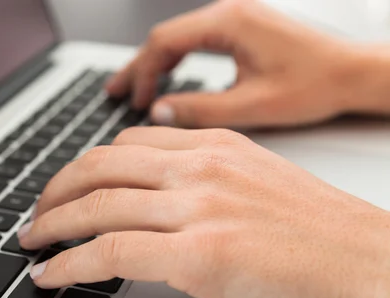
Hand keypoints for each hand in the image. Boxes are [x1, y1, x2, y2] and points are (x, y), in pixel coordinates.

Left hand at [18, 127, 389, 297]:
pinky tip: (53, 274)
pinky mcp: (202, 255)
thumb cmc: (327, 241)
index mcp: (218, 148)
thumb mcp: (259, 188)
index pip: (126, 145)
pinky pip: (112, 253)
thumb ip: (207, 184)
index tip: (65, 188)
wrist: (378, 274)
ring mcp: (201, 208)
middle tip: (36, 215)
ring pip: (98, 206)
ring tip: (32, 244)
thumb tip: (161, 199)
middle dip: (55, 191)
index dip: (83, 168)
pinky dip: (71, 264)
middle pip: (100, 167)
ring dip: (52, 226)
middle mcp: (204, 168)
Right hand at [106, 0, 358, 127]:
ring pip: (180, 38)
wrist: (353, 73)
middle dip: (140, 66)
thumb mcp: (252, 105)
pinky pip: (197, 41)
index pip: (165, 41)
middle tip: (115, 91)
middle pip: (167, 37)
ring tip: (133, 88)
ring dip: (156, 64)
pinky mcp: (243, 29)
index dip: (143, 72)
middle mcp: (231, 13)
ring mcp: (237, 19)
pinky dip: (177, 62)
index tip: (134, 101)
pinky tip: (167, 79)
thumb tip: (158, 114)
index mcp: (231, 22)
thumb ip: (200, 109)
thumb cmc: (314, 85)